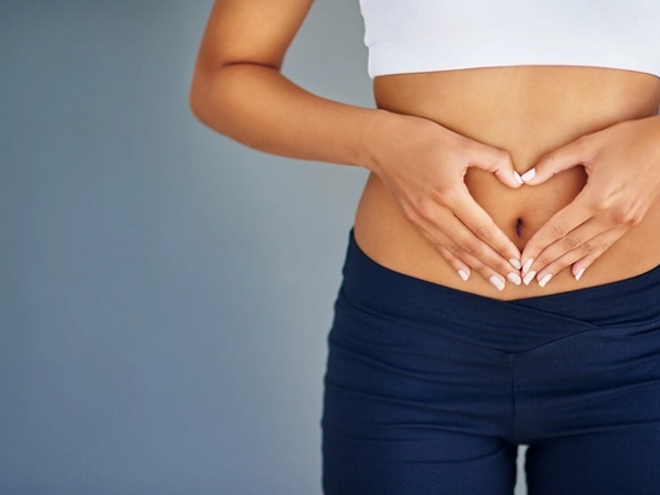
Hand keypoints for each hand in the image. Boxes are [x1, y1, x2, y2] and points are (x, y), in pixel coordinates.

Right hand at [362, 110, 524, 289]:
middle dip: (494, 264)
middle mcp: (434, 212)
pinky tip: (466, 273)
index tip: (519, 260)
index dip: (502, 246)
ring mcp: (421, 218)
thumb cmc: (422, 138)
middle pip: (470, 245)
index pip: (482, 227)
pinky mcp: (413, 219)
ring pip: (455, 250)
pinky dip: (452, 261)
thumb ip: (495, 160)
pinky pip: (436, 245)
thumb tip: (517, 180)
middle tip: (515, 279)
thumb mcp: (463, 143)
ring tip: (497, 281)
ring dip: (478, 267)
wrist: (381, 143)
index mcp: (449, 193)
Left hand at [519, 115, 659, 286]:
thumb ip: (553, 162)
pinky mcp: (631, 222)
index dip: (538, 246)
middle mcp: (610, 215)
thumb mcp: (587, 144)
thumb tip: (525, 177)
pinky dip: (588, 259)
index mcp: (596, 198)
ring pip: (586, 249)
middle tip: (527, 276)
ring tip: (544, 277)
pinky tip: (575, 271)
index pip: (558, 229)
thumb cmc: (627, 140)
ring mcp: (623, 221)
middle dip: (546, 261)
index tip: (523, 259)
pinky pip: (605, 246)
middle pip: (570, 244)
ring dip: (563, 264)